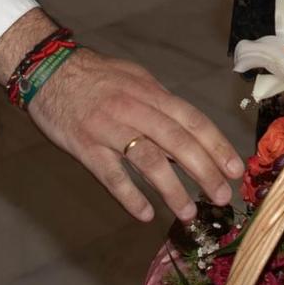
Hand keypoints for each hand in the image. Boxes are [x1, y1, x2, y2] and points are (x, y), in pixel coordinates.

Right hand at [25, 46, 243, 224]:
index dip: (216, 144)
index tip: (235, 168)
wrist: (48, 70)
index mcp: (150, 92)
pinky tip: (145, 214)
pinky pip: (112, 175)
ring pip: (147, 160)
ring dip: (171, 189)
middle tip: (221, 196)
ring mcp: (109, 129)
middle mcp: (133, 109)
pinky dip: (130, 196)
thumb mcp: (134, 79)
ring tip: (188, 212)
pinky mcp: (85, 147)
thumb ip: (160, 105)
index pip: (192, 119)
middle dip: (204, 170)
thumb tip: (187, 132)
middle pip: (176, 141)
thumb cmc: (95, 76)